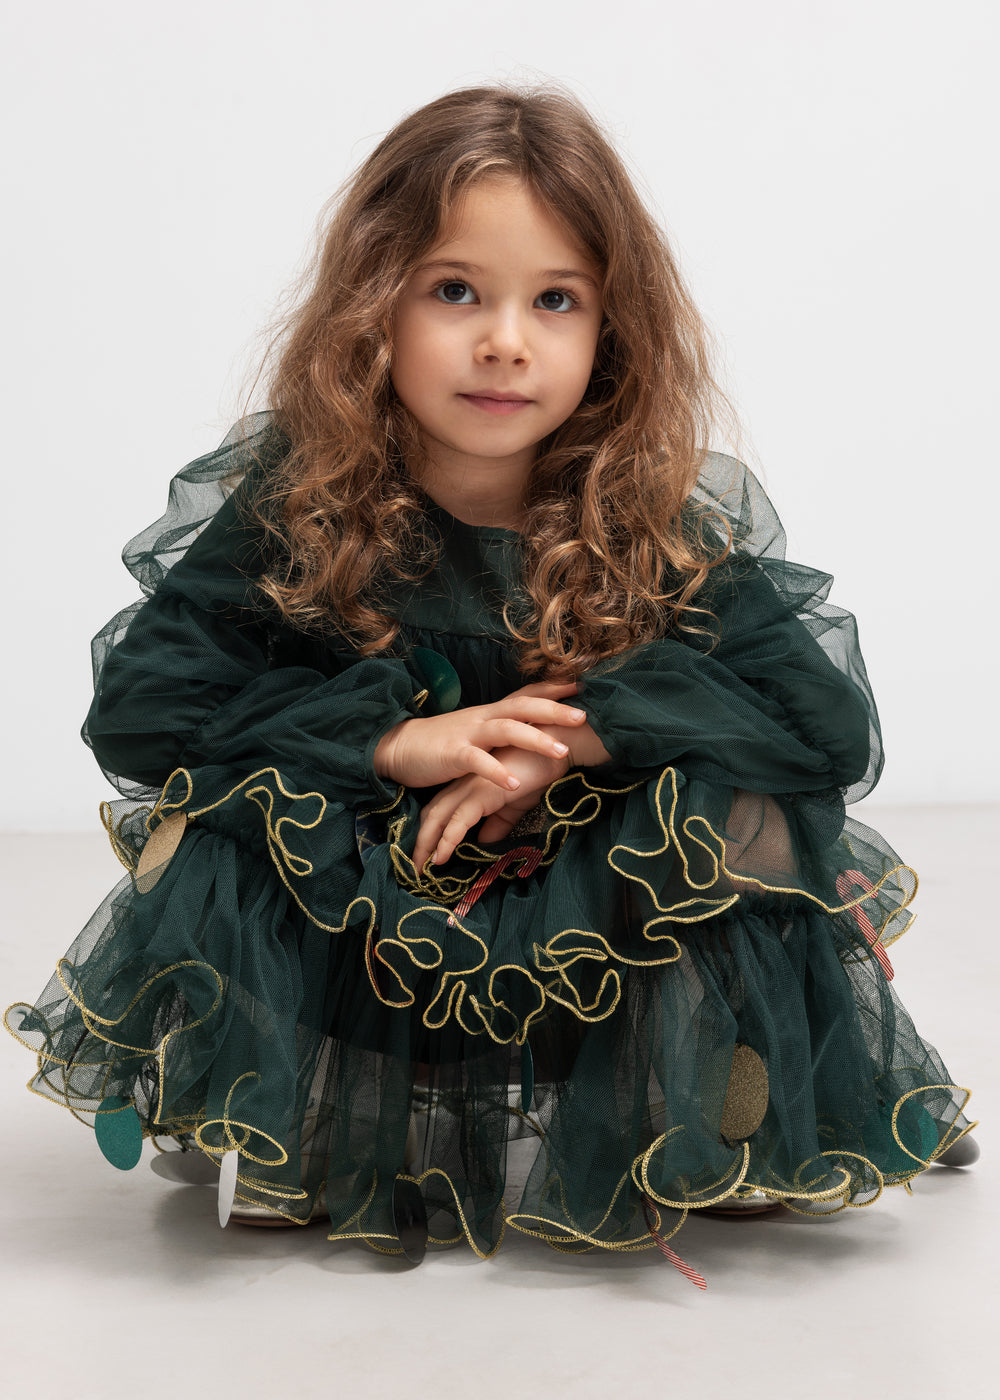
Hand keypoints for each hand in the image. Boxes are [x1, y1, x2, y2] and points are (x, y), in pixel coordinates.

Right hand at [374, 680, 586, 791]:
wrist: (399, 747)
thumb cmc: (442, 743)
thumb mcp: (477, 732)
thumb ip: (503, 730)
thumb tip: (534, 731)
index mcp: (492, 713)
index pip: (527, 694)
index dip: (554, 688)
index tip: (584, 683)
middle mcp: (484, 718)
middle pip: (524, 706)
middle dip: (555, 709)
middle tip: (584, 715)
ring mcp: (468, 734)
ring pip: (507, 730)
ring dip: (535, 739)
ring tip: (562, 752)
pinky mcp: (452, 755)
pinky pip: (477, 762)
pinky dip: (497, 772)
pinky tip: (515, 783)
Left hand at [412, 744, 568, 871]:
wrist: (553, 749)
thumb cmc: (536, 773)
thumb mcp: (514, 805)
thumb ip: (498, 824)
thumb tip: (486, 844)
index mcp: (468, 784)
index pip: (439, 810)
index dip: (429, 833)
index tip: (425, 857)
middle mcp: (463, 784)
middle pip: (430, 814)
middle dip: (420, 842)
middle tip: (414, 868)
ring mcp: (470, 787)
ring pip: (437, 817)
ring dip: (426, 845)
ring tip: (421, 869)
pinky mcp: (482, 792)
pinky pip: (459, 820)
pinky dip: (447, 840)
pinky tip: (441, 858)